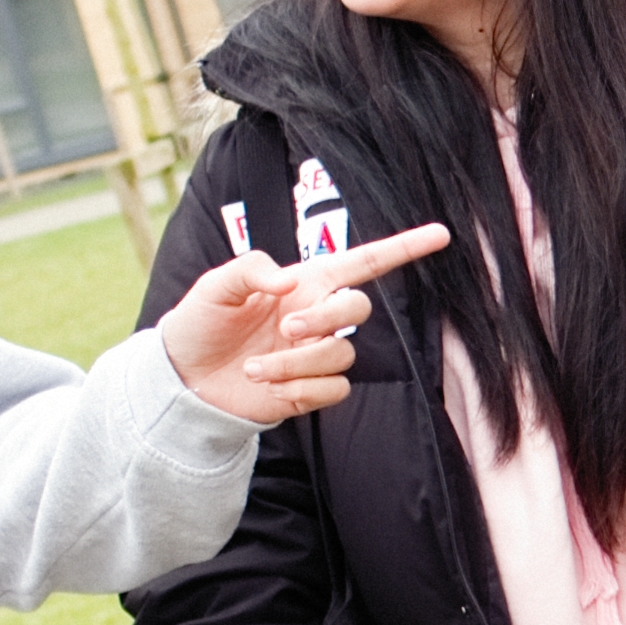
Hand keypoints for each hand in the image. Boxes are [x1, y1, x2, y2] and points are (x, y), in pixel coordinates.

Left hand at [161, 223, 453, 426]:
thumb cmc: (200, 323)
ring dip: (295, 363)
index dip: (405, 248)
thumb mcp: (214, 285)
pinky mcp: (311, 389)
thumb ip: (251, 269)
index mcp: (305, 283)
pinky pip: (334, 389)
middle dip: (325, 318)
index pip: (365, 262)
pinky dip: (302, 390)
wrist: (183, 379)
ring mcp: (316, 354)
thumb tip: (290, 281)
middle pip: (358, 308)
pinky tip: (269, 388)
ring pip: (340, 355)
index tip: (441, 234)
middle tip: (285, 329)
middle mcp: (317, 316)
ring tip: (253, 369)